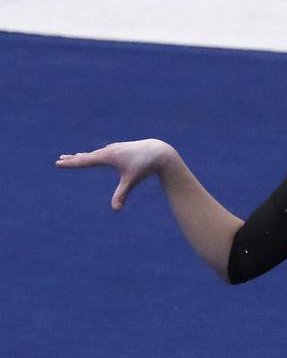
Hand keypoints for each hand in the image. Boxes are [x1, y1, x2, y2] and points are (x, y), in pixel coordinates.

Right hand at [56, 139, 175, 209]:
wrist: (158, 152)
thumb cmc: (144, 167)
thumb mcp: (131, 181)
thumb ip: (121, 195)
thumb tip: (116, 210)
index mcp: (107, 156)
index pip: (85, 161)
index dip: (71, 163)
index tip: (58, 163)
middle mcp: (109, 150)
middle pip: (87, 156)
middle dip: (74, 159)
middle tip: (60, 159)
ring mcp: (115, 148)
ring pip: (96, 153)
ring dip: (85, 155)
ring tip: (76, 156)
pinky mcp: (121, 149)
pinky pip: (105, 152)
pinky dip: (97, 154)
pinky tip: (97, 155)